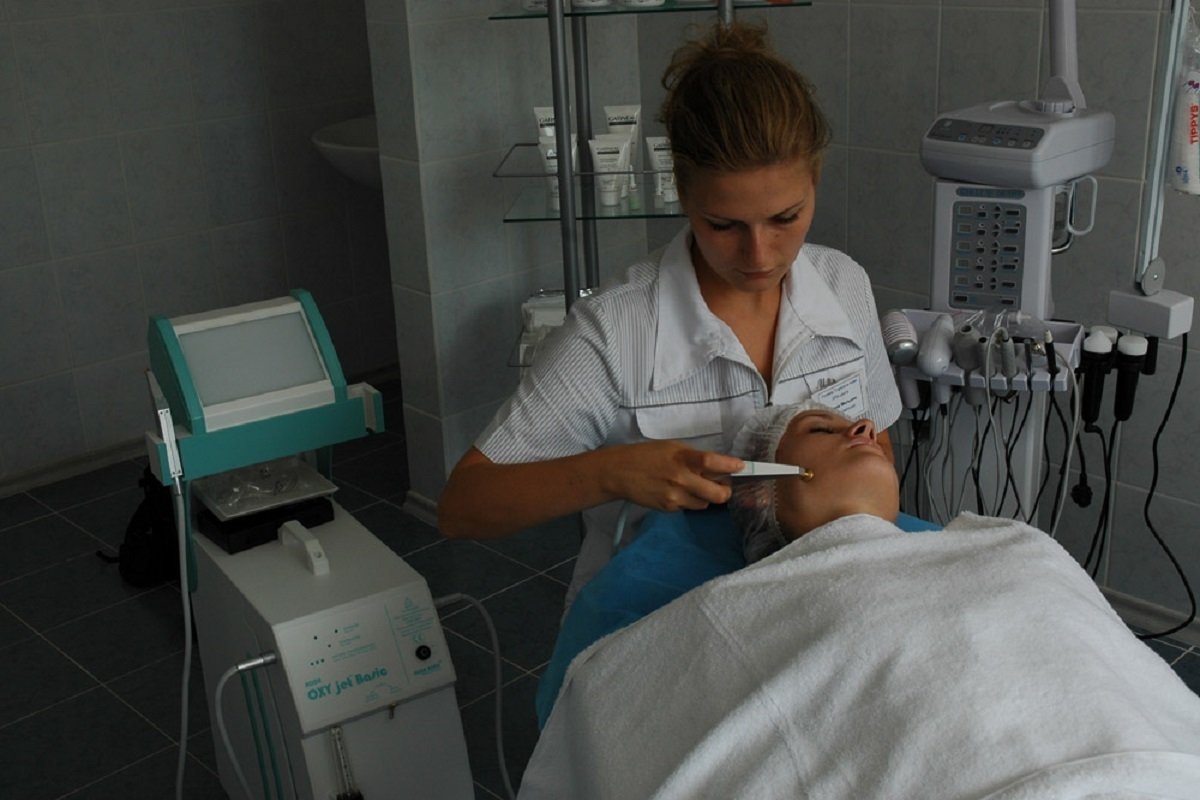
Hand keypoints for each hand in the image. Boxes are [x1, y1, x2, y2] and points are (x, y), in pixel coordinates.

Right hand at [600, 441, 744, 511]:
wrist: (620, 472)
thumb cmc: (647, 456)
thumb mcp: (673, 448)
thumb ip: (695, 458)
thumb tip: (720, 466)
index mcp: (682, 458)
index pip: (712, 462)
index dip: (730, 466)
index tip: (741, 466)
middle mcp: (681, 479)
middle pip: (718, 494)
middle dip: (725, 491)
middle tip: (723, 484)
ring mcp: (675, 496)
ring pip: (706, 503)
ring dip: (706, 496)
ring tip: (693, 486)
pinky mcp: (669, 508)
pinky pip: (689, 507)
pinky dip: (689, 501)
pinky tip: (677, 491)